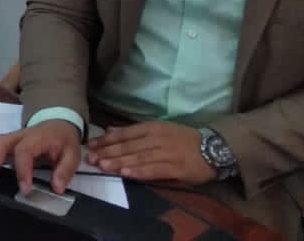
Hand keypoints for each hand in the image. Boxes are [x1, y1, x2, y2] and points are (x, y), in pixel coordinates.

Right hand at [0, 119, 81, 194]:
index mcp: (37, 138)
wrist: (58, 123)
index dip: (22, 171)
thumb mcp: (72, 154)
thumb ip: (65, 170)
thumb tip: (57, 187)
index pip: (25, 151)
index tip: (24, 189)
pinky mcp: (5, 140)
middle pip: (0, 143)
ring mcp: (10, 137)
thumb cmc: (63, 140)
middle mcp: (20, 135)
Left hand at [86, 121, 213, 184]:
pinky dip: (140, 171)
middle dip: (108, 153)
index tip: (90, 145)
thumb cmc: (183, 140)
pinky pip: (155, 170)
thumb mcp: (158, 129)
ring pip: (138, 158)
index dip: (106, 140)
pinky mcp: (176, 168)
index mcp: (152, 128)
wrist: (213, 148)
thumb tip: (110, 131)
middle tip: (90, 158)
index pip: (124, 134)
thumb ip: (134, 132)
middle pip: (129, 146)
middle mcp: (157, 139)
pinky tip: (127, 174)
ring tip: (103, 166)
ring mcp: (167, 153)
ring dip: (119, 162)